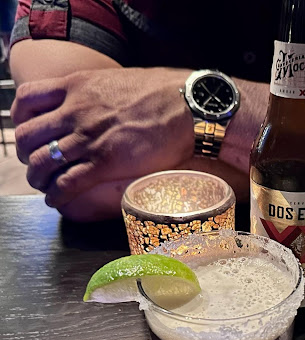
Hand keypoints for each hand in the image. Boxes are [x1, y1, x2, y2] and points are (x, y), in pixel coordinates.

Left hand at [11, 67, 193, 209]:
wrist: (189, 105)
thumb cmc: (163, 92)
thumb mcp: (119, 81)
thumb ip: (98, 92)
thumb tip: (98, 104)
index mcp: (78, 86)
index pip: (27, 99)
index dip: (21, 119)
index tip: (28, 130)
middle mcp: (76, 111)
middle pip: (28, 136)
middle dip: (26, 154)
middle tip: (36, 164)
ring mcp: (89, 138)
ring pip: (42, 162)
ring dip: (38, 179)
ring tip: (44, 186)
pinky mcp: (105, 162)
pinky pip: (66, 183)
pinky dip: (56, 195)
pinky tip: (57, 200)